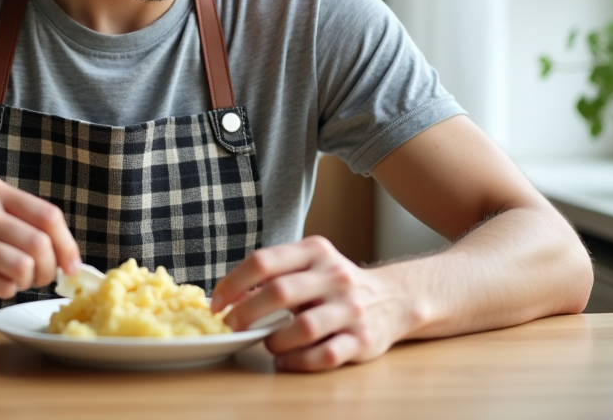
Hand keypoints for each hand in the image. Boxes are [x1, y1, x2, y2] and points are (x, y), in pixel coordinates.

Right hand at [0, 175, 80, 299]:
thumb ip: (15, 218)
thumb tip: (62, 250)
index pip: (48, 216)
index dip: (67, 245)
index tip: (72, 266)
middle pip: (40, 244)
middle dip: (48, 270)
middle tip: (40, 278)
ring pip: (23, 268)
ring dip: (26, 282)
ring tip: (13, 280)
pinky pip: (0, 286)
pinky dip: (4, 291)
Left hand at [210, 236, 415, 371]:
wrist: (394, 299)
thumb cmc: (336, 284)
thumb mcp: (308, 267)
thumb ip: (273, 275)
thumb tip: (229, 297)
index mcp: (315, 251)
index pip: (264, 261)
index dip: (233, 283)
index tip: (217, 303)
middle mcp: (335, 276)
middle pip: (280, 292)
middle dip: (247, 313)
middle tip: (232, 327)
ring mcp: (351, 308)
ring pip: (303, 327)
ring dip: (274, 340)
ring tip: (266, 343)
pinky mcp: (363, 340)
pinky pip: (324, 355)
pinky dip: (297, 361)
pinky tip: (285, 360)